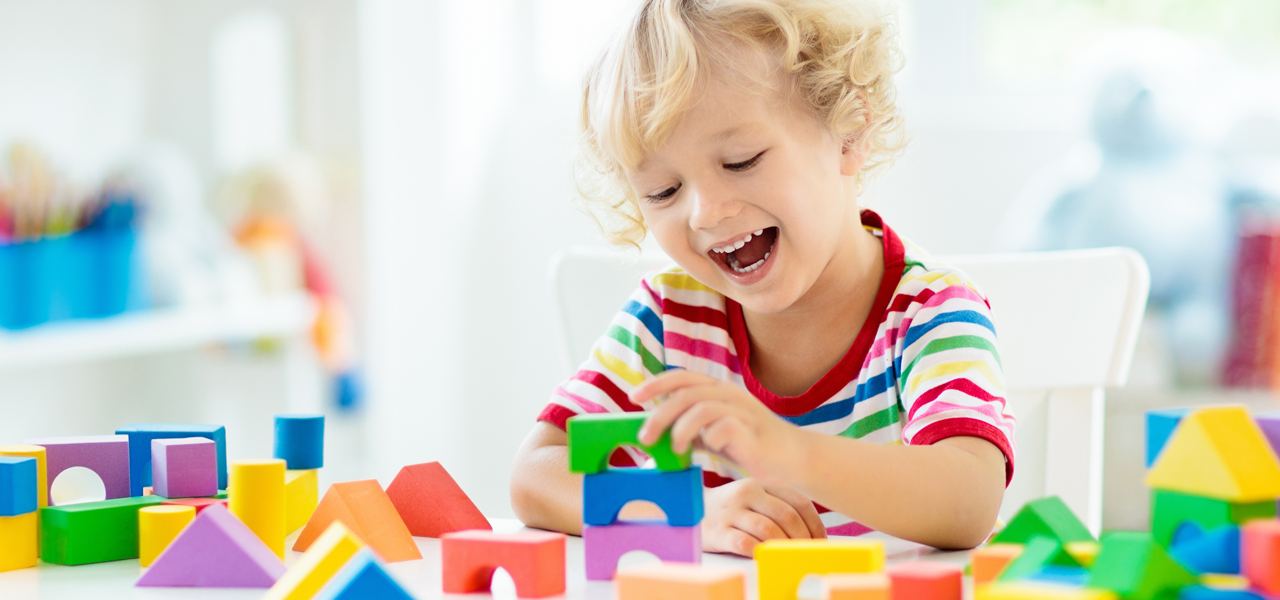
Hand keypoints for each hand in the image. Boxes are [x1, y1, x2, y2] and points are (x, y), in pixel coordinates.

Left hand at [634, 370, 807, 487]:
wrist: (792, 457)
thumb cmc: (748, 444)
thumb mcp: (713, 433)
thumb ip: (689, 428)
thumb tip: (654, 433)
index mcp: (717, 390)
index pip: (682, 377)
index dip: (656, 384)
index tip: (634, 397)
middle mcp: (728, 395)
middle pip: (685, 394)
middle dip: (660, 415)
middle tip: (645, 438)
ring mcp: (742, 411)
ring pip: (701, 408)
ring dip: (680, 430)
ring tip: (676, 449)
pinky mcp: (752, 432)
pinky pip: (724, 427)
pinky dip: (710, 438)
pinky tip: (710, 450)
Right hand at [701, 478, 826, 555]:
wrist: (690, 511)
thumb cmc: (731, 509)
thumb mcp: (753, 498)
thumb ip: (778, 506)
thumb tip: (811, 532)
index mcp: (761, 484)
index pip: (798, 501)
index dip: (814, 524)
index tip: (820, 540)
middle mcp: (747, 494)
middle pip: (786, 515)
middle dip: (803, 538)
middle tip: (807, 553)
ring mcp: (731, 512)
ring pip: (768, 529)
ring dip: (784, 546)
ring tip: (790, 557)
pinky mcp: (718, 532)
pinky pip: (744, 543)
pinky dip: (760, 552)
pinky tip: (766, 558)